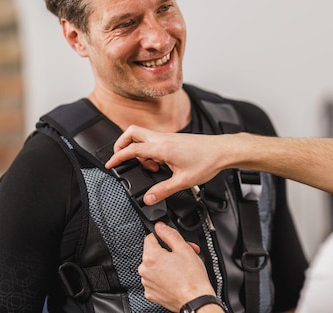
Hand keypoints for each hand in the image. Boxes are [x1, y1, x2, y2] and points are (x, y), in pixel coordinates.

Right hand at [105, 125, 228, 204]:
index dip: (117, 157)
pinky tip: (160, 165)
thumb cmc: (207, 161)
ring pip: (143, 136)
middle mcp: (163, 138)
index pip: (131, 149)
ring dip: (138, 150)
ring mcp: (168, 137)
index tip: (110, 164)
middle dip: (122, 144)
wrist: (222, 151)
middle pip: (132, 133)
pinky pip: (154, 141)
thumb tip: (148, 198)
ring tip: (148, 168)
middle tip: (121, 160)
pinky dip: (150, 151)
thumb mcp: (183, 181)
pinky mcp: (174, 139)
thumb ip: (163, 190)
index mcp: (162, 147)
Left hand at [139, 222, 215, 309]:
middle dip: (168, 251)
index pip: (150, 238)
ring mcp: (147, 283)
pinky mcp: (151, 293)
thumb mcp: (184, 248)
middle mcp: (145, 271)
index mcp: (151, 257)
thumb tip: (160, 226)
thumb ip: (170, 234)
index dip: (163, 237)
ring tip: (182, 266)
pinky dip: (164, 277)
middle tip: (183, 253)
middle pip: (153, 253)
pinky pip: (155, 279)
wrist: (195, 299)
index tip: (171, 241)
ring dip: (166, 264)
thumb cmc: (192, 278)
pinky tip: (177, 277)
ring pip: (154, 266)